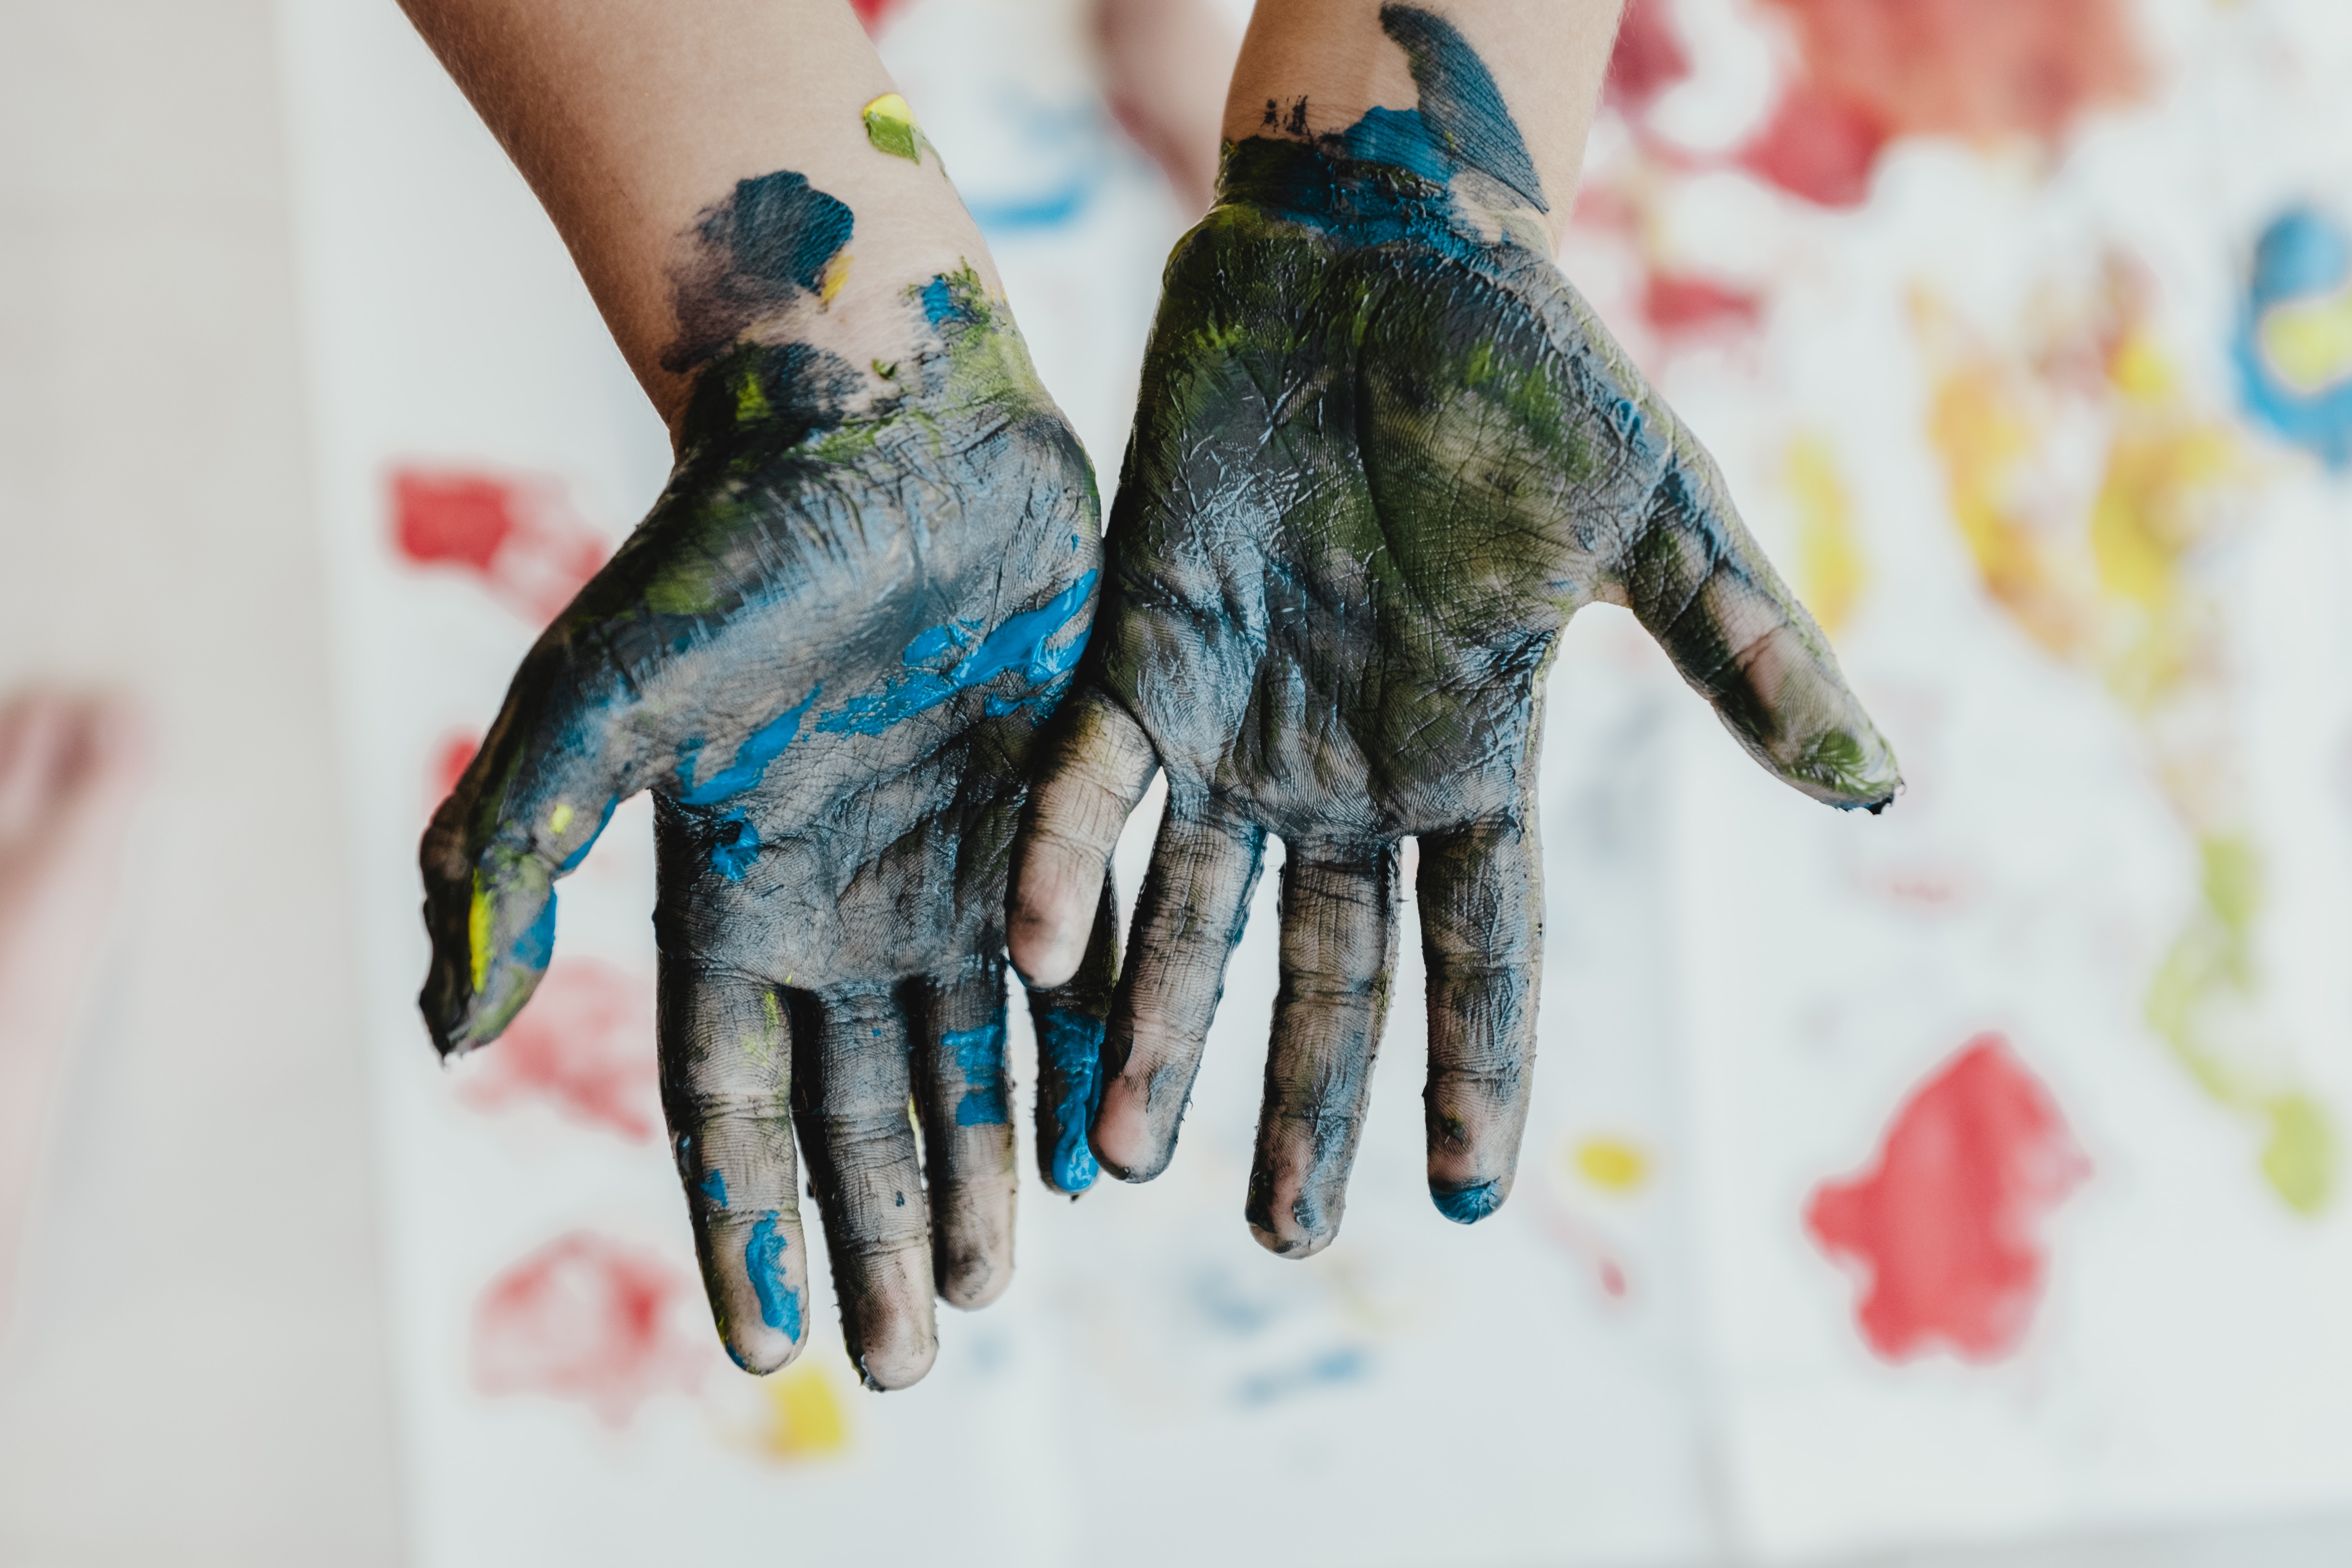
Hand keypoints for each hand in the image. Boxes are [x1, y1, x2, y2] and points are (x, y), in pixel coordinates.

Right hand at [421, 169, 1104, 1388]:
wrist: (875, 419)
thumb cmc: (728, 548)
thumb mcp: (599, 702)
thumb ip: (514, 854)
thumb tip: (441, 1030)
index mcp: (734, 893)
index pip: (732, 1101)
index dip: (749, 1222)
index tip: (780, 1349)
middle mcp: (844, 898)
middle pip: (856, 1106)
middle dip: (878, 1230)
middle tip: (913, 1359)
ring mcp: (953, 860)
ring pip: (967, 1058)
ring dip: (978, 1174)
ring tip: (991, 1289)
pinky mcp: (1056, 807)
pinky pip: (1076, 965)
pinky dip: (1086, 1055)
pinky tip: (1101, 1149)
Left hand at [1008, 6, 1898, 1257]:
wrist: (1381, 251)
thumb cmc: (1530, 371)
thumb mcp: (1653, 519)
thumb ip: (1739, 654)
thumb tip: (1879, 786)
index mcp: (1468, 755)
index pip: (1479, 947)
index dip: (1474, 1069)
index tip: (1464, 1197)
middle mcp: (1345, 768)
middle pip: (1325, 968)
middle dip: (1299, 1098)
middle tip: (1274, 1237)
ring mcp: (1237, 719)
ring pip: (1190, 911)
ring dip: (1156, 1030)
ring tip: (1113, 1163)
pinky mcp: (1140, 648)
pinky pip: (1088, 782)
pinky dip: (1063, 862)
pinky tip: (1035, 955)